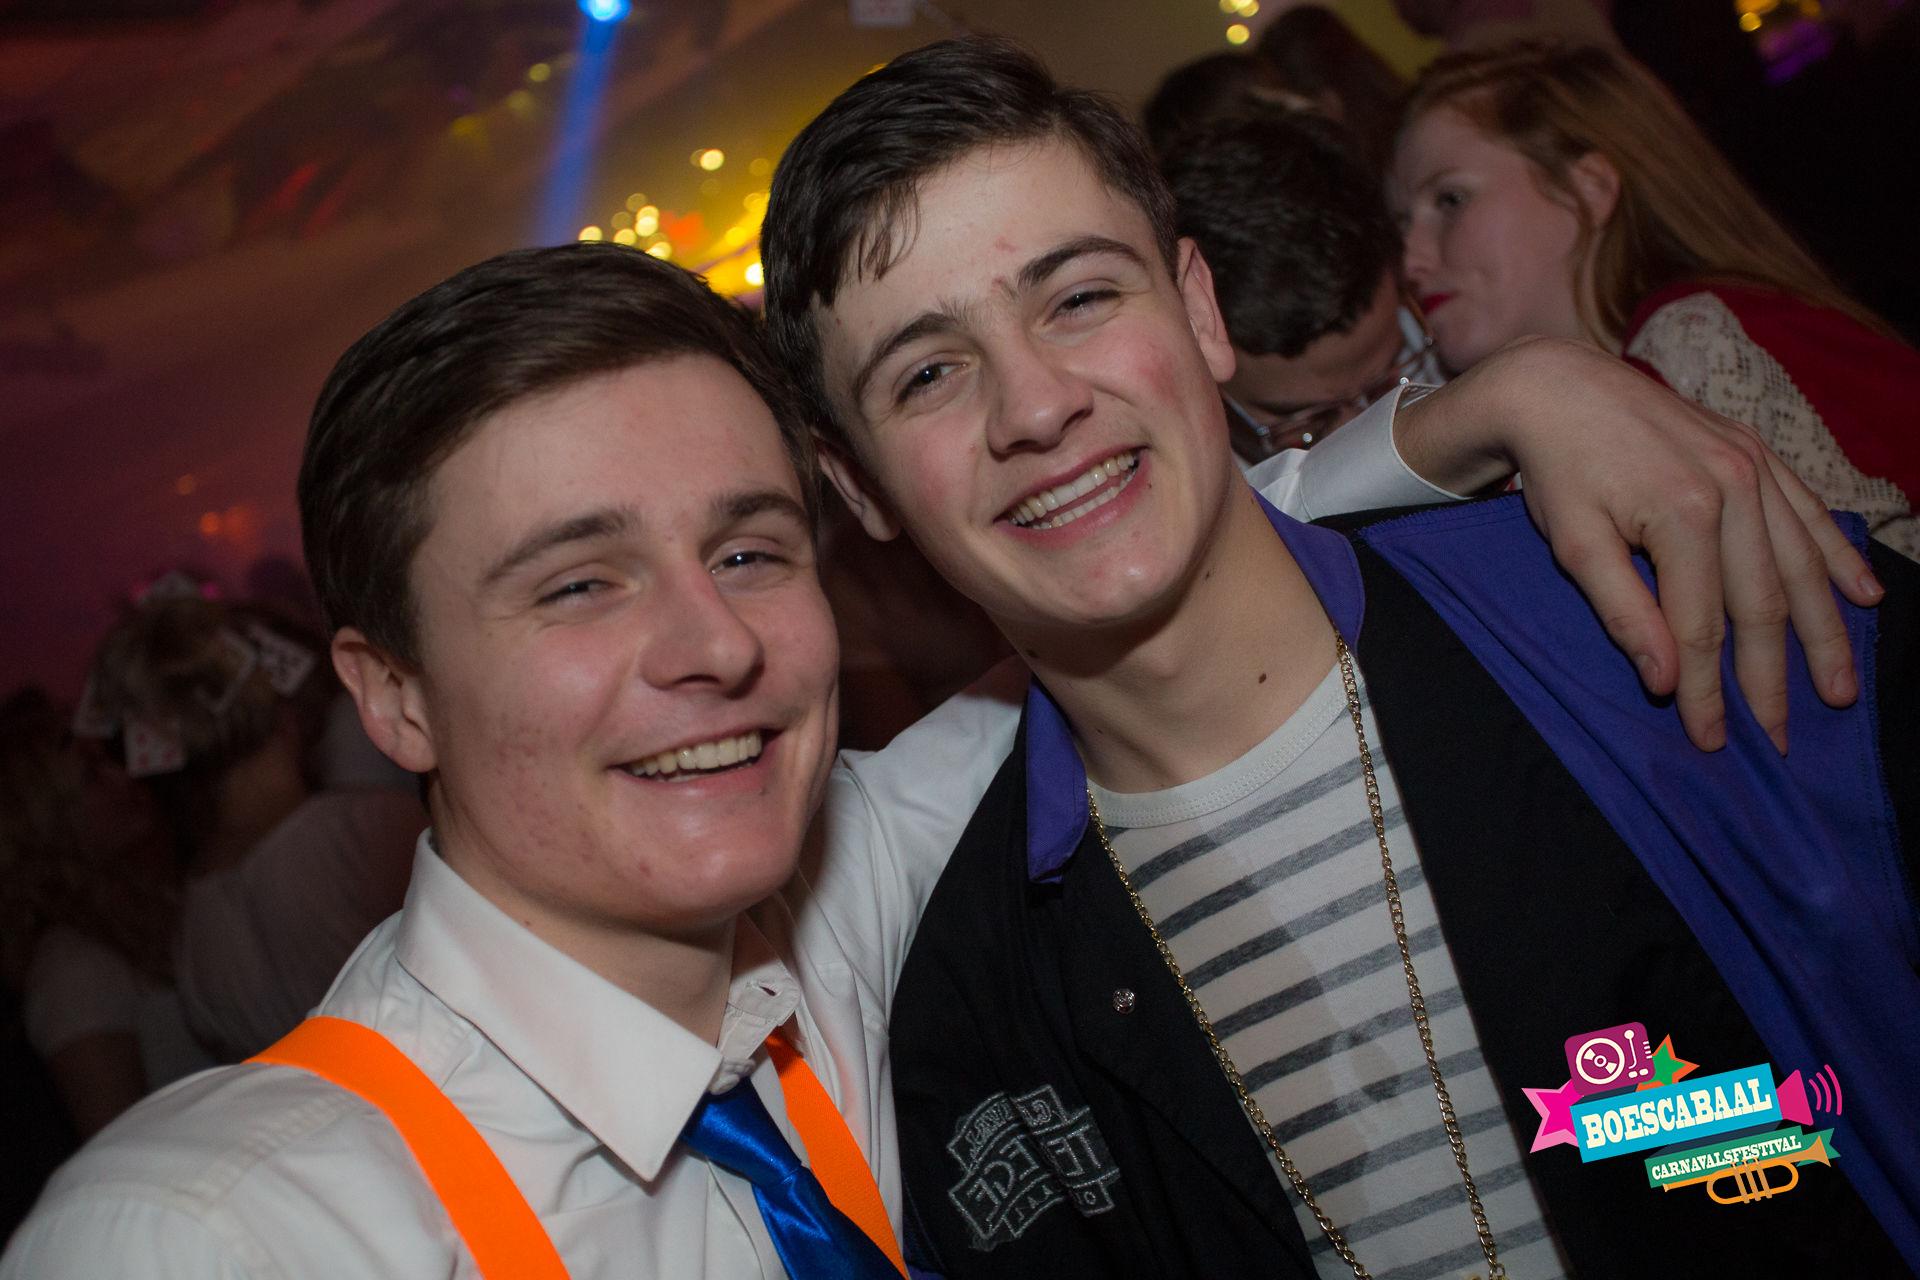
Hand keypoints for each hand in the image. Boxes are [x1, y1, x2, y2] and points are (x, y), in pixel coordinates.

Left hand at [1396, 336, 1882, 752]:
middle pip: (1761, 604)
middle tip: (1782, 739)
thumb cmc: (1559, 471)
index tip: (1712, 738)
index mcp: (1683, 514)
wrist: (1558, 386)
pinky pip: (1810, 513)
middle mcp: (1733, 487)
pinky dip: (1839, 558)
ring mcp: (1753, 466)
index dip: (1706, 689)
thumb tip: (1663, 681)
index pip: (1700, 627)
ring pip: (1799, 565)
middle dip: (1772, 678)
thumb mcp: (1575, 544)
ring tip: (1839, 689)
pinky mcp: (1757, 452)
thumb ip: (1623, 611)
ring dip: (1824, 633)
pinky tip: (1864, 599)